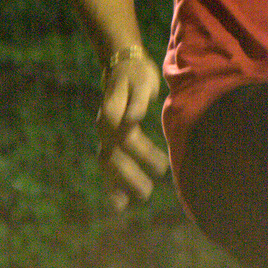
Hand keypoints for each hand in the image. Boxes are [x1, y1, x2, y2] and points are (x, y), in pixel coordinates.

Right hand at [96, 53, 168, 210]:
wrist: (122, 65)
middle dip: (130, 175)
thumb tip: (131, 121)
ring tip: (128, 202)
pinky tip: (120, 202)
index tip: (162, 167)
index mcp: (113, 113)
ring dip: (118, 184)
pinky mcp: (108, 139)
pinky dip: (112, 184)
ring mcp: (105, 134)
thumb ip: (137, 102)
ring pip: (107, 163)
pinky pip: (107, 164)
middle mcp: (105, 126)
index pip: (126, 138)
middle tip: (147, 193)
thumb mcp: (141, 82)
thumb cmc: (137, 75)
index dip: (142, 154)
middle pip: (114, 155)